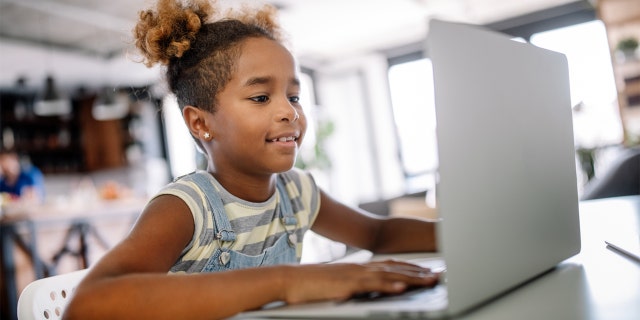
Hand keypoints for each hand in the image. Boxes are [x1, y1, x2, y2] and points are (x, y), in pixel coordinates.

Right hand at [281, 260, 438, 303]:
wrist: (290, 280)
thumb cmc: (312, 285)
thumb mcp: (339, 284)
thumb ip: (355, 285)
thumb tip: (366, 290)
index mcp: (360, 268)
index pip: (392, 266)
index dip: (412, 269)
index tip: (429, 272)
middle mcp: (361, 268)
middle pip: (396, 269)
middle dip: (420, 273)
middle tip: (440, 276)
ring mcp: (355, 275)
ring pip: (390, 276)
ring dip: (412, 278)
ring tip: (431, 281)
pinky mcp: (347, 284)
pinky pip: (372, 285)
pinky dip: (388, 286)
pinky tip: (402, 288)